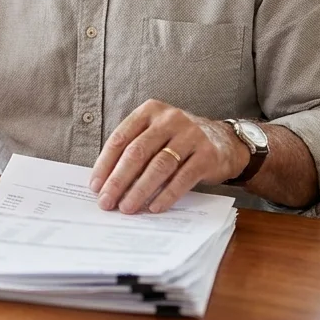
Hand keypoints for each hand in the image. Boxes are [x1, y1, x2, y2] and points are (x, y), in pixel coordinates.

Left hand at [88, 100, 248, 213]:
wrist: (224, 141)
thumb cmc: (178, 142)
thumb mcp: (156, 135)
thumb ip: (134, 150)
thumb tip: (106, 183)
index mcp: (150, 111)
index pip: (121, 137)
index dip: (105, 163)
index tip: (95, 186)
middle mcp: (170, 119)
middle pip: (138, 152)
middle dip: (119, 180)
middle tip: (106, 201)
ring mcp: (190, 135)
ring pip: (159, 165)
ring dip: (140, 190)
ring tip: (127, 207)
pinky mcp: (207, 155)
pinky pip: (183, 178)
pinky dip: (167, 194)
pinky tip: (154, 207)